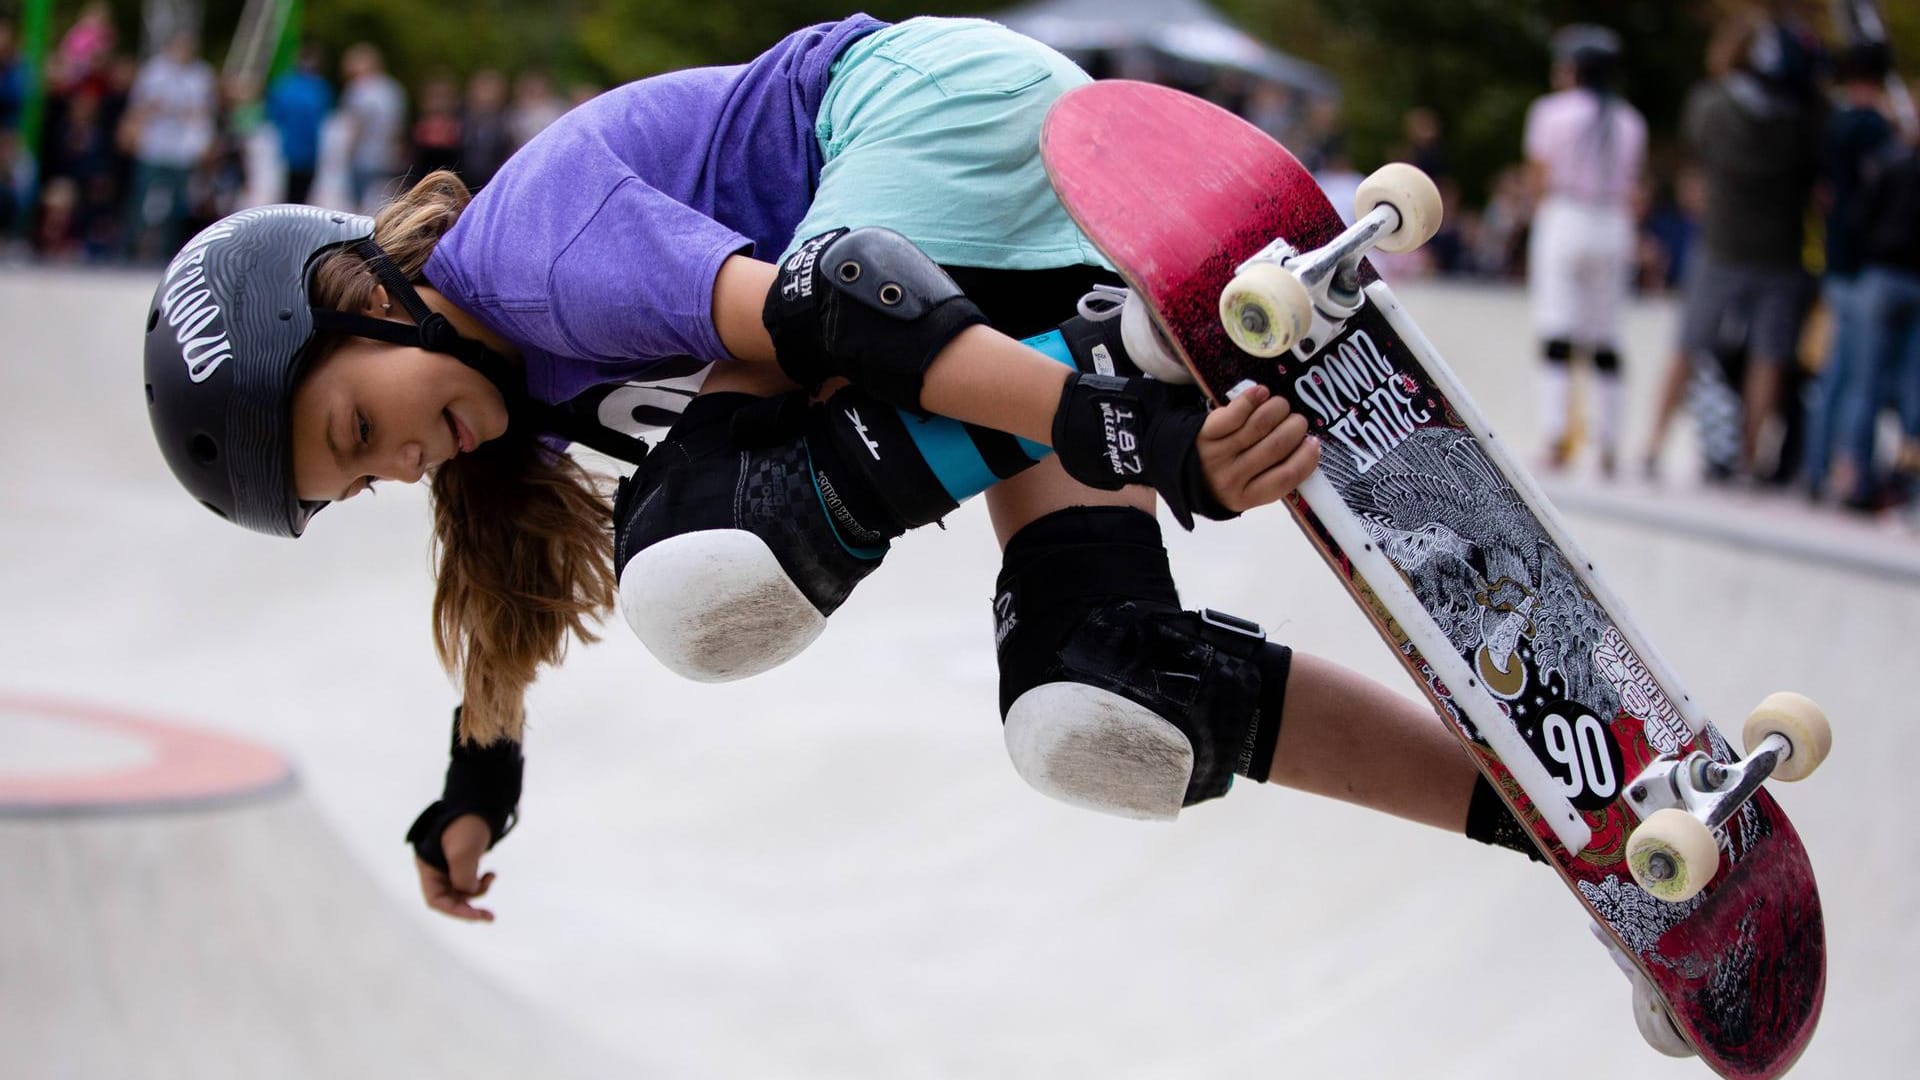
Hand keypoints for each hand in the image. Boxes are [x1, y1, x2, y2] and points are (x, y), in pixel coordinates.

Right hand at [415, 813, 496, 921]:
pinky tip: (490, 874)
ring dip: (477, 891)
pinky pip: (469, 882)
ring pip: (461, 892)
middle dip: (468, 906)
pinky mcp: (462, 862)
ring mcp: (448, 866)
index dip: (455, 911)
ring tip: (491, 876)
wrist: (479, 802)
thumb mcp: (463, 853)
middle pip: (448, 900)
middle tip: (489, 916)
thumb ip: (463, 878)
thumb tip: (469, 893)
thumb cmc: (467, 825)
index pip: (436, 900)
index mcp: (428, 867)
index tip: (477, 916)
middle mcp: (435, 870)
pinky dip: (480, 883)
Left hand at [1194, 383, 1319, 511]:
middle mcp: (1232, 478)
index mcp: (1247, 497)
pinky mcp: (1205, 432)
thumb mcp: (1249, 489)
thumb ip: (1276, 475)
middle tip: (1297, 421)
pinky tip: (1262, 393)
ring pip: (1259, 425)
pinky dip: (1253, 399)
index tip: (1314, 442)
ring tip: (1281, 406)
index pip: (1286, 477)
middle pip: (1276, 446)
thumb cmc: (1227, 477)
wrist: (1182, 472)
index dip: (1307, 457)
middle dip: (1295, 427)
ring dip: (1278, 409)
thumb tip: (1309, 446)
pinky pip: (1235, 413)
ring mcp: (1217, 454)